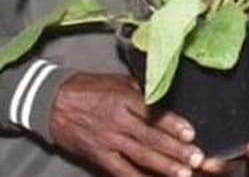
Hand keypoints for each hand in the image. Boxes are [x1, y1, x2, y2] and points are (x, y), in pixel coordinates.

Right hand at [50, 73, 208, 175]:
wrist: (51, 101)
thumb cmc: (87, 88)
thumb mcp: (117, 81)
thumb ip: (141, 91)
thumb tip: (164, 97)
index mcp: (124, 99)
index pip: (153, 113)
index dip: (173, 124)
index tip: (191, 134)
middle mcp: (118, 120)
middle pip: (151, 137)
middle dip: (176, 150)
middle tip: (196, 159)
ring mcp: (108, 140)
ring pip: (140, 155)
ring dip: (163, 166)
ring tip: (182, 173)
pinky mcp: (98, 155)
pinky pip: (120, 170)